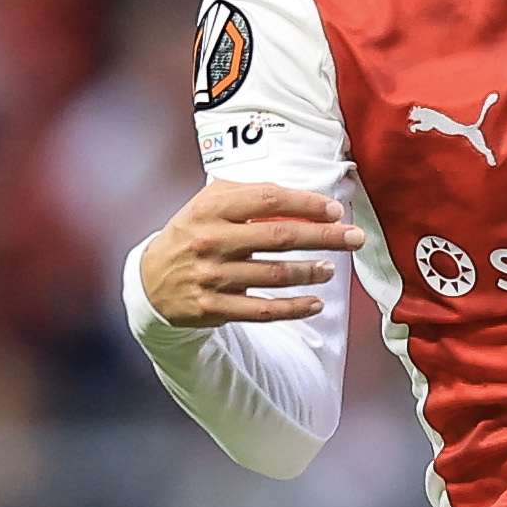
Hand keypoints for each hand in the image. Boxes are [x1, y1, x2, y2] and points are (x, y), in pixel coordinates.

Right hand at [139, 182, 363, 326]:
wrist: (151, 280)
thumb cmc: (193, 234)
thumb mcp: (210, 203)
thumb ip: (251, 196)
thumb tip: (305, 199)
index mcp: (212, 208)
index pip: (269, 199)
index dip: (307, 204)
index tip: (335, 210)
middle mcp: (211, 240)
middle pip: (280, 236)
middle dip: (325, 236)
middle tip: (354, 238)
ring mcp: (212, 276)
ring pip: (276, 275)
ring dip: (311, 272)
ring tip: (330, 268)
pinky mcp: (214, 307)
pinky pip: (264, 310)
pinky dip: (295, 308)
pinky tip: (316, 304)